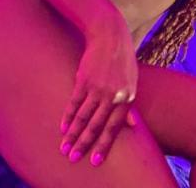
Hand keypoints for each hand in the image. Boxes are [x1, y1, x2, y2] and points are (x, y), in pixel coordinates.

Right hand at [58, 22, 137, 166]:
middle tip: (74, 157)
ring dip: (73, 134)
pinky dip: (67, 117)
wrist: (110, 36)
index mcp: (127, 97)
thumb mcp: (132, 81)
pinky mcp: (84, 80)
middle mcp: (113, 95)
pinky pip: (74, 103)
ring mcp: (98, 88)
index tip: (96, 159)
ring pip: (83, 117)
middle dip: (85, 144)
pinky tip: (63, 127)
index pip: (114, 127)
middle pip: (96, 125)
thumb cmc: (122, 60)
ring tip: (65, 148)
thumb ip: (129, 104)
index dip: (104, 144)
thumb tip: (132, 126)